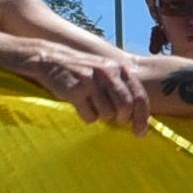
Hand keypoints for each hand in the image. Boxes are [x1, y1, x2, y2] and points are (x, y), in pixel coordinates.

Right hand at [34, 45, 156, 133]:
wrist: (50, 59)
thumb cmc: (82, 71)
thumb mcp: (105, 72)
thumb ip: (122, 88)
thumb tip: (139, 116)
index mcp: (119, 68)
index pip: (139, 96)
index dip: (142, 117)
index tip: (141, 132)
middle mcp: (107, 72)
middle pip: (126, 106)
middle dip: (123, 119)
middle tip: (117, 122)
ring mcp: (92, 81)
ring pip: (107, 114)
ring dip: (102, 116)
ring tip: (92, 105)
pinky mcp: (76, 90)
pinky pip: (90, 116)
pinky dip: (87, 116)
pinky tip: (80, 105)